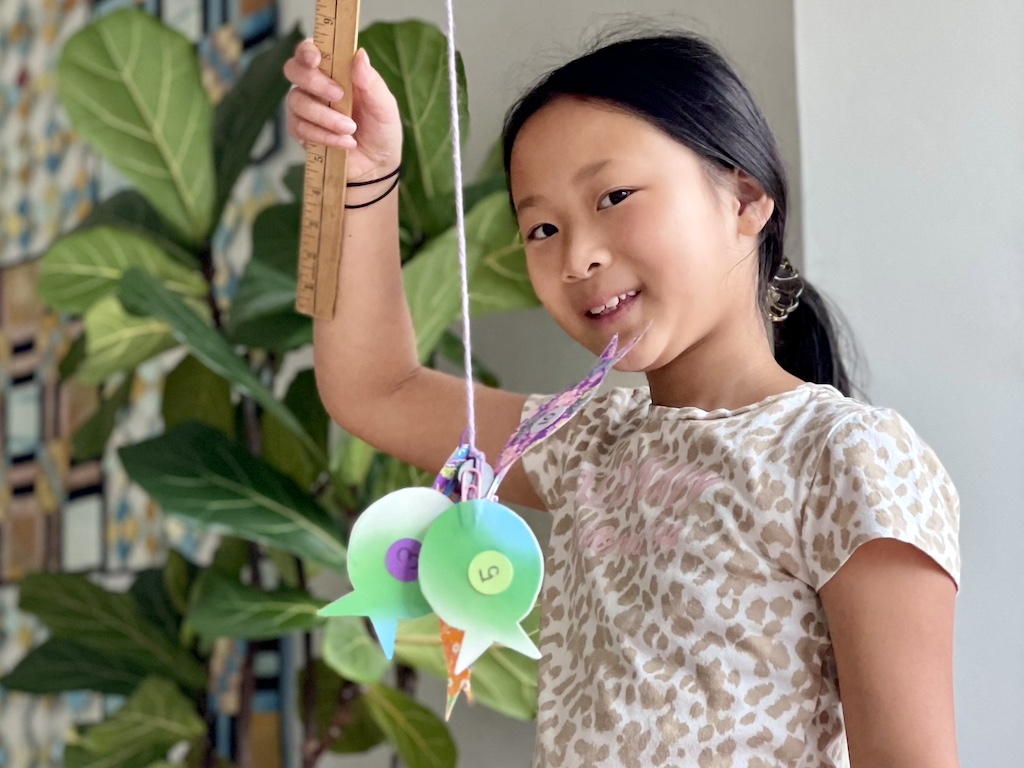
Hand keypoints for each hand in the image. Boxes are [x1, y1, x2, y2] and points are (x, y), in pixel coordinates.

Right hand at [284, 39, 402, 182]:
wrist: (377, 166)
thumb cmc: (381, 131)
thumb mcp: (385, 106)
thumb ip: (372, 82)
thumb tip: (360, 55)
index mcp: (336, 71)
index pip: (311, 50)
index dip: (307, 50)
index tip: (315, 59)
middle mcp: (316, 86)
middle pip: (294, 70)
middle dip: (314, 82)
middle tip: (339, 96)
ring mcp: (306, 108)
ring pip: (297, 102)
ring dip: (325, 116)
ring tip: (351, 128)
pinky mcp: (302, 131)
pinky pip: (301, 128)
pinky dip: (324, 135)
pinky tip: (345, 142)